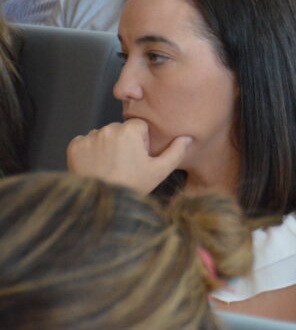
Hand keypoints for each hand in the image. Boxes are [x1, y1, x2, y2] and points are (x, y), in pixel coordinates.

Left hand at [67, 119, 191, 193]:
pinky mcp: (75, 147)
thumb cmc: (132, 185)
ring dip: (106, 146)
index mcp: (130, 130)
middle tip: (124, 164)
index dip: (141, 142)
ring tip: (109, 167)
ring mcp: (89, 137)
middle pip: (120, 130)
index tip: (138, 158)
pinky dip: (89, 151)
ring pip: (103, 136)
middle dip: (123, 142)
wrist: (100, 203)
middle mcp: (108, 129)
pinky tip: (95, 166)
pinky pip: (85, 142)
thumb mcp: (159, 171)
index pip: (139, 126)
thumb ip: (175, 152)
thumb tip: (187, 137)